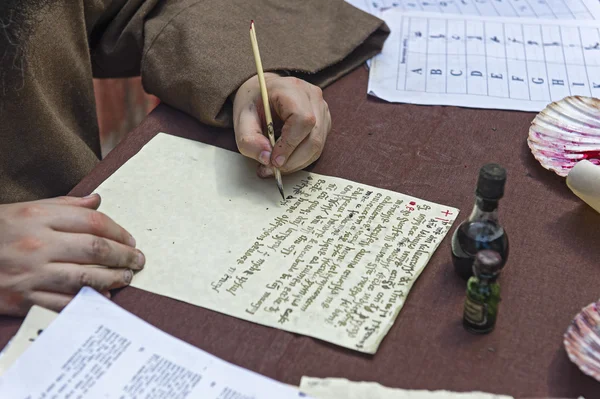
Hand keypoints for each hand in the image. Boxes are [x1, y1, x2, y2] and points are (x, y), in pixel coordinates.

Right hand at [0, 194, 143, 315]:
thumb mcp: (25, 209)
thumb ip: (64, 205)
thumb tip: (97, 200)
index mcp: (38, 217)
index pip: (93, 222)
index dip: (119, 232)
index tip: (130, 240)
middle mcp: (37, 244)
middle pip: (96, 249)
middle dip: (124, 256)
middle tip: (137, 261)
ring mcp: (29, 273)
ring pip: (86, 277)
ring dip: (114, 279)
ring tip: (126, 278)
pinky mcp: (22, 299)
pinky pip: (65, 302)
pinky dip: (88, 300)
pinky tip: (103, 297)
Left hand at [232, 73, 330, 177]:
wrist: (263, 94)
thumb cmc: (254, 103)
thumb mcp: (241, 119)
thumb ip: (249, 140)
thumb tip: (267, 159)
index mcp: (293, 89)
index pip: (302, 120)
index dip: (290, 144)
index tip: (273, 160)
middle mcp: (313, 98)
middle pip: (313, 138)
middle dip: (292, 160)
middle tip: (271, 169)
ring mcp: (322, 110)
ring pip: (317, 146)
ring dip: (296, 163)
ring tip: (275, 167)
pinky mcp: (324, 123)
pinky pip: (317, 147)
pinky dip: (301, 159)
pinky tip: (285, 159)